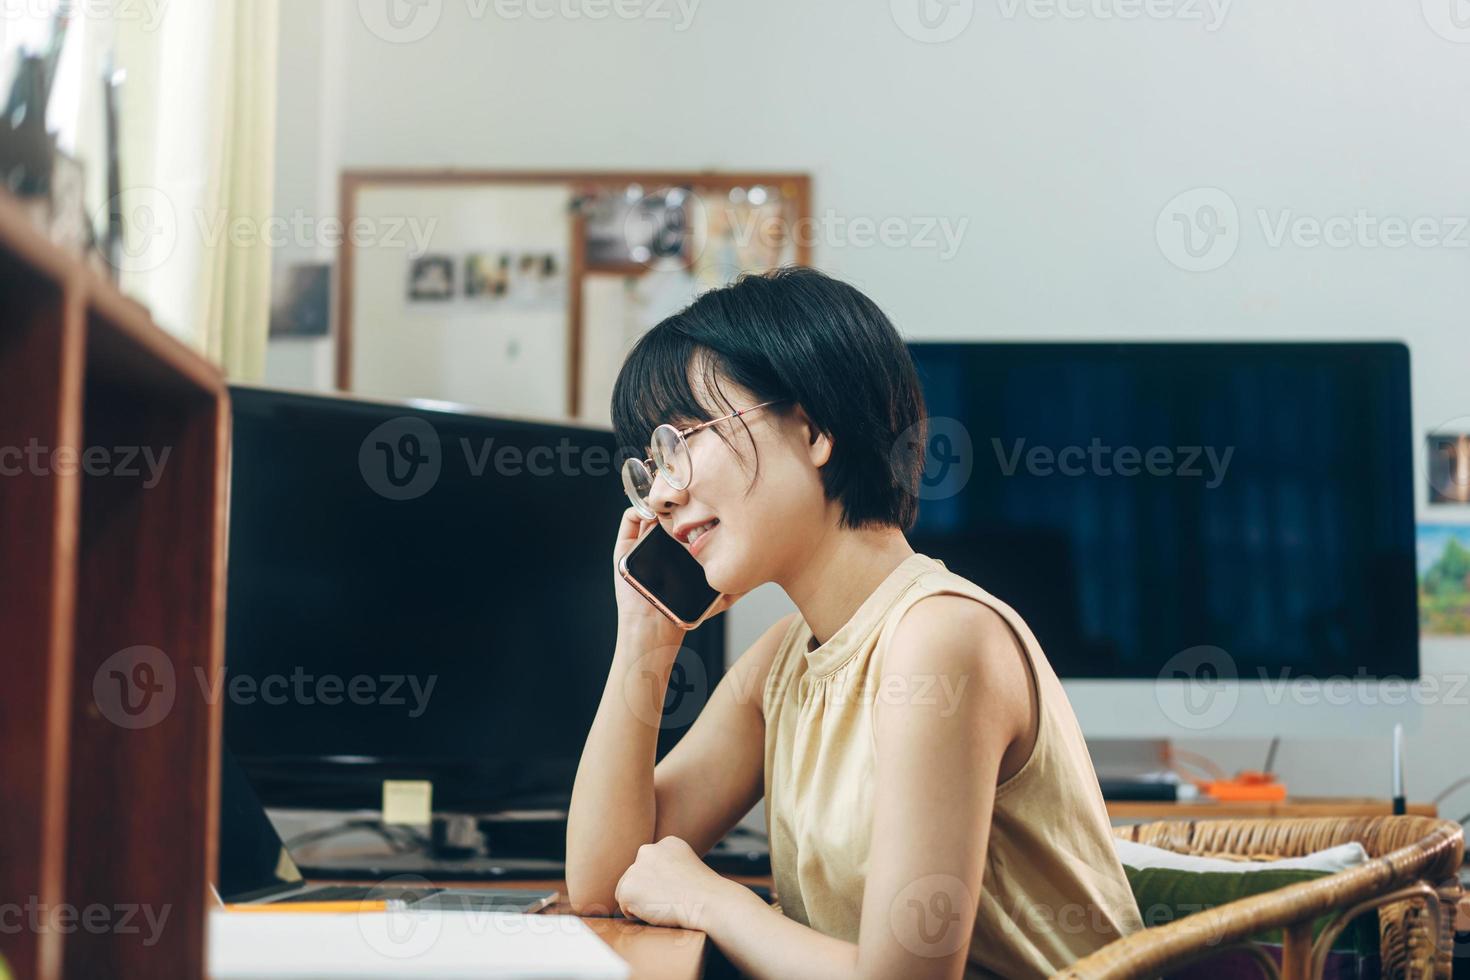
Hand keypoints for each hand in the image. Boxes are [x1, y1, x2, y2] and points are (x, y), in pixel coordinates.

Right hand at [612, 508, 744, 634]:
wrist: (652, 625)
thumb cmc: (681, 612)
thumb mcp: (715, 597)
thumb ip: (734, 585)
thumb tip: (755, 574)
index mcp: (681, 546)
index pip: (688, 517)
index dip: (697, 507)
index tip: (709, 503)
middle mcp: (661, 539)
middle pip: (669, 508)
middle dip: (679, 499)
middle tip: (690, 497)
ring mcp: (642, 540)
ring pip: (650, 508)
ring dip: (659, 499)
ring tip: (672, 502)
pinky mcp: (625, 545)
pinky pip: (630, 517)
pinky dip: (640, 509)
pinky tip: (653, 515)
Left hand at [614, 836, 732, 929]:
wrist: (708, 903)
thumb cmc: (705, 895)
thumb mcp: (689, 869)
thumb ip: (670, 868)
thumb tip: (654, 882)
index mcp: (666, 843)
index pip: (651, 867)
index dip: (662, 885)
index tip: (678, 891)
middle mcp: (647, 850)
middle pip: (636, 878)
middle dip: (648, 892)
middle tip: (670, 901)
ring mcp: (636, 868)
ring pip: (628, 892)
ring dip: (642, 903)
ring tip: (665, 905)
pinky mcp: (628, 888)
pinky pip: (625, 908)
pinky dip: (638, 915)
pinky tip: (658, 911)